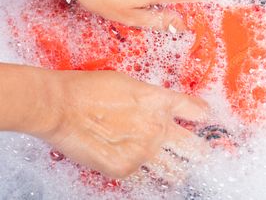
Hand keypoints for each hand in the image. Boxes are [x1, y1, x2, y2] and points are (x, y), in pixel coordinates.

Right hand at [37, 70, 209, 178]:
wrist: (60, 105)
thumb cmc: (88, 89)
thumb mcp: (129, 84)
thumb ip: (150, 100)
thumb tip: (159, 109)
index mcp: (160, 102)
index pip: (198, 111)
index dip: (205, 117)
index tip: (206, 121)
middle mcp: (158, 128)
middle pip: (196, 148)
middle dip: (200, 152)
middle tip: (201, 155)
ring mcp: (143, 152)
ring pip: (176, 172)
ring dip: (178, 171)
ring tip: (177, 172)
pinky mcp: (125, 169)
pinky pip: (145, 181)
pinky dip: (147, 179)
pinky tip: (146, 176)